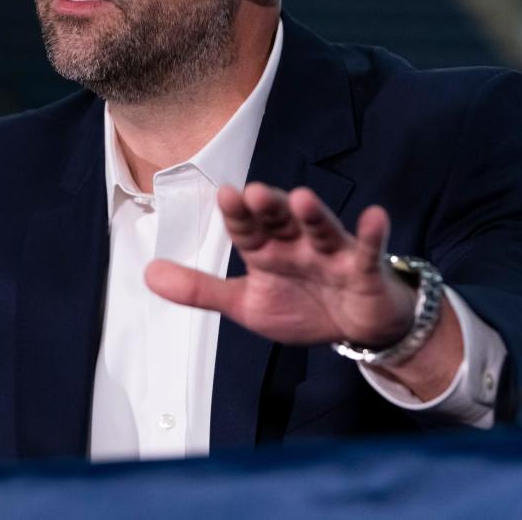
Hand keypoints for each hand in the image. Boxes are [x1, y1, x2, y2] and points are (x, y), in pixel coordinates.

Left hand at [145, 183, 415, 346]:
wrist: (355, 329)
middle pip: (281, 221)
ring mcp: (331, 254)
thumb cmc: (301, 307)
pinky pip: (367, 250)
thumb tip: (146, 274)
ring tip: (301, 198)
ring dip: (313, 215)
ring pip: (321, 229)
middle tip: (254, 191)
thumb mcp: (245, 304)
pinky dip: (372, 234)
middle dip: (269, 207)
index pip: (247, 229)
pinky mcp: (363, 268)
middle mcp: (296, 244)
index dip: (237, 215)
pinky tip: (374, 216)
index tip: (225, 194)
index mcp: (267, 251)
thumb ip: (199, 289)